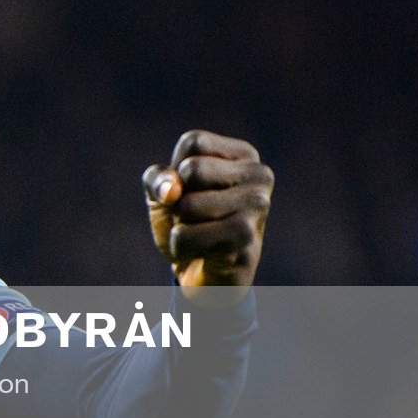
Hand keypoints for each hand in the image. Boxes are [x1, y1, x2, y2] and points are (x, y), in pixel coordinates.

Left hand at [143, 130, 271, 301]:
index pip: (193, 141)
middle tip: (194, 217)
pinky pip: (186, 235)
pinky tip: (201, 252)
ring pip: (187, 204)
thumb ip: (158, 178)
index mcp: (244, 156)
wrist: (206, 275)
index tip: (190, 191)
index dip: (176, 170)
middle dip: (178, 199)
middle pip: (192, 170)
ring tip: (200, 235)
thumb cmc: (188, 224)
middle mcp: (260, 175)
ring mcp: (258, 205)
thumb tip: (171, 190)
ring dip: (179, 225)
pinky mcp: (247, 237)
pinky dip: (180, 247)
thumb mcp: (164, 193)